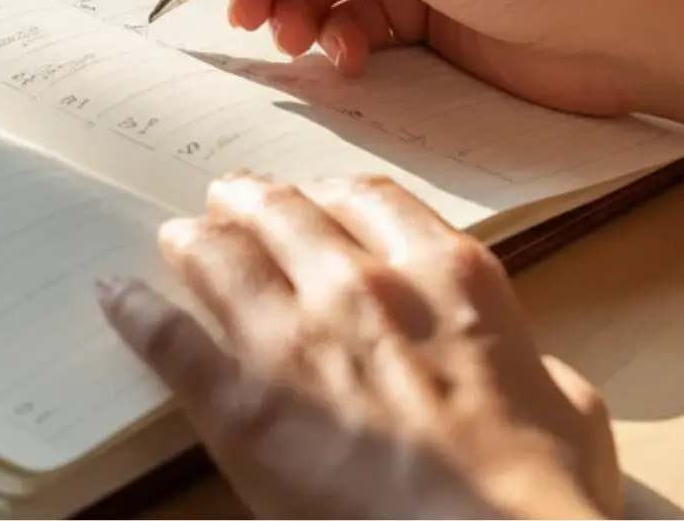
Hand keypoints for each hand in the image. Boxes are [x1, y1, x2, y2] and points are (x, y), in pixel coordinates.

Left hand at [96, 172, 619, 519]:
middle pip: (288, 213)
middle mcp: (364, 286)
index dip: (333, 194)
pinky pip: (169, 339)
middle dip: (254, 201)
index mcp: (447, 276)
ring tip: (179, 235)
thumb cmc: (539, 493)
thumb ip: (532, 364)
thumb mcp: (569, 407)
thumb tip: (533, 371)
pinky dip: (135, 312)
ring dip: (196, 239)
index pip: (373, 200)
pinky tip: (114, 296)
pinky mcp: (240, 403)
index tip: (316, 196)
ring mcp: (296, 339)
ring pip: (222, 256)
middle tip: (232, 198)